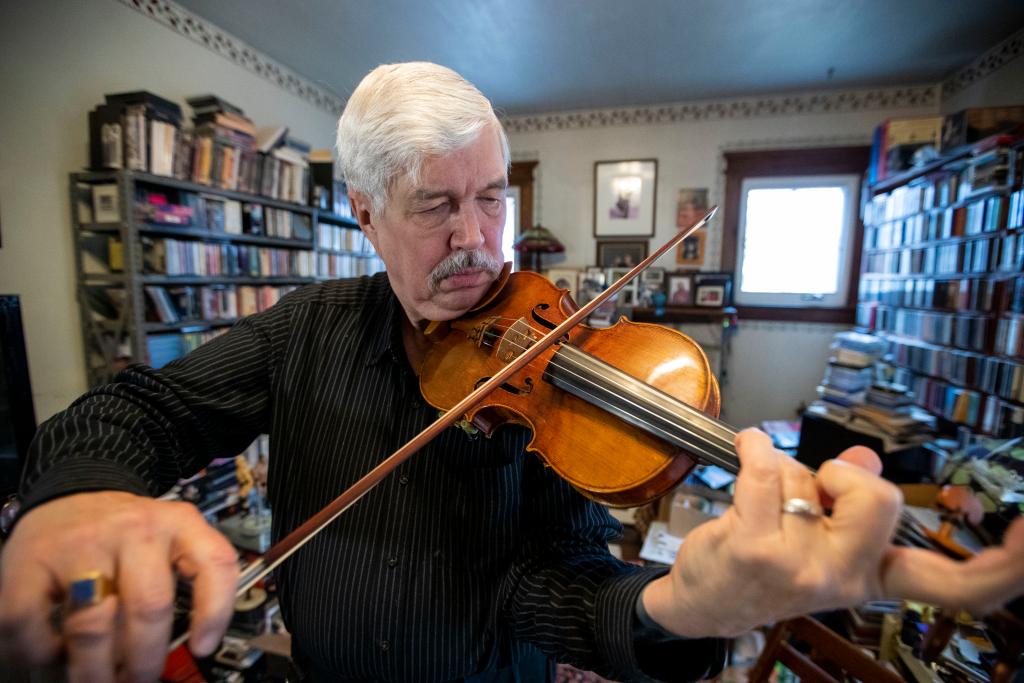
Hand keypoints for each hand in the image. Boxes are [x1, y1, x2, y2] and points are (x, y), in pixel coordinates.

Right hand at [0, 491, 238, 680]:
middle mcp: (136, 529)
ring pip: (93, 624)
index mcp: (179, 524)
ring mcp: (83, 543)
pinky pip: (33, 623)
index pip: (215, 563)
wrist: (71, 492)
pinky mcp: (32, 560)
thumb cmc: (123, 533)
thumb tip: (159, 658)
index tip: (203, 649)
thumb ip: (173, 587)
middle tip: (137, 682)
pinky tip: (54, 654)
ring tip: (95, 680)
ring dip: (93, 669)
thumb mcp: (164, 543)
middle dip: (144, 661)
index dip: (215, 611)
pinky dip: (41, 653)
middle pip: (150, 607)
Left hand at [642, 429, 1023, 637]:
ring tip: (765, 504)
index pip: (954, 585)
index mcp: (874, 577)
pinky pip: (766, 468)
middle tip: (819, 486)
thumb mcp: (818, 539)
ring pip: (808, 477)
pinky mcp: (756, 549)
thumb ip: (850, 499)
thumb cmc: (762, 566)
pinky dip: (754, 447)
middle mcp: (845, 579)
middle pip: (879, 500)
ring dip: (782, 473)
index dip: (1004, 568)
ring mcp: (800, 568)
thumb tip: (866, 458)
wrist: (703, 601)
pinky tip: (748, 451)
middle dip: (844, 474)